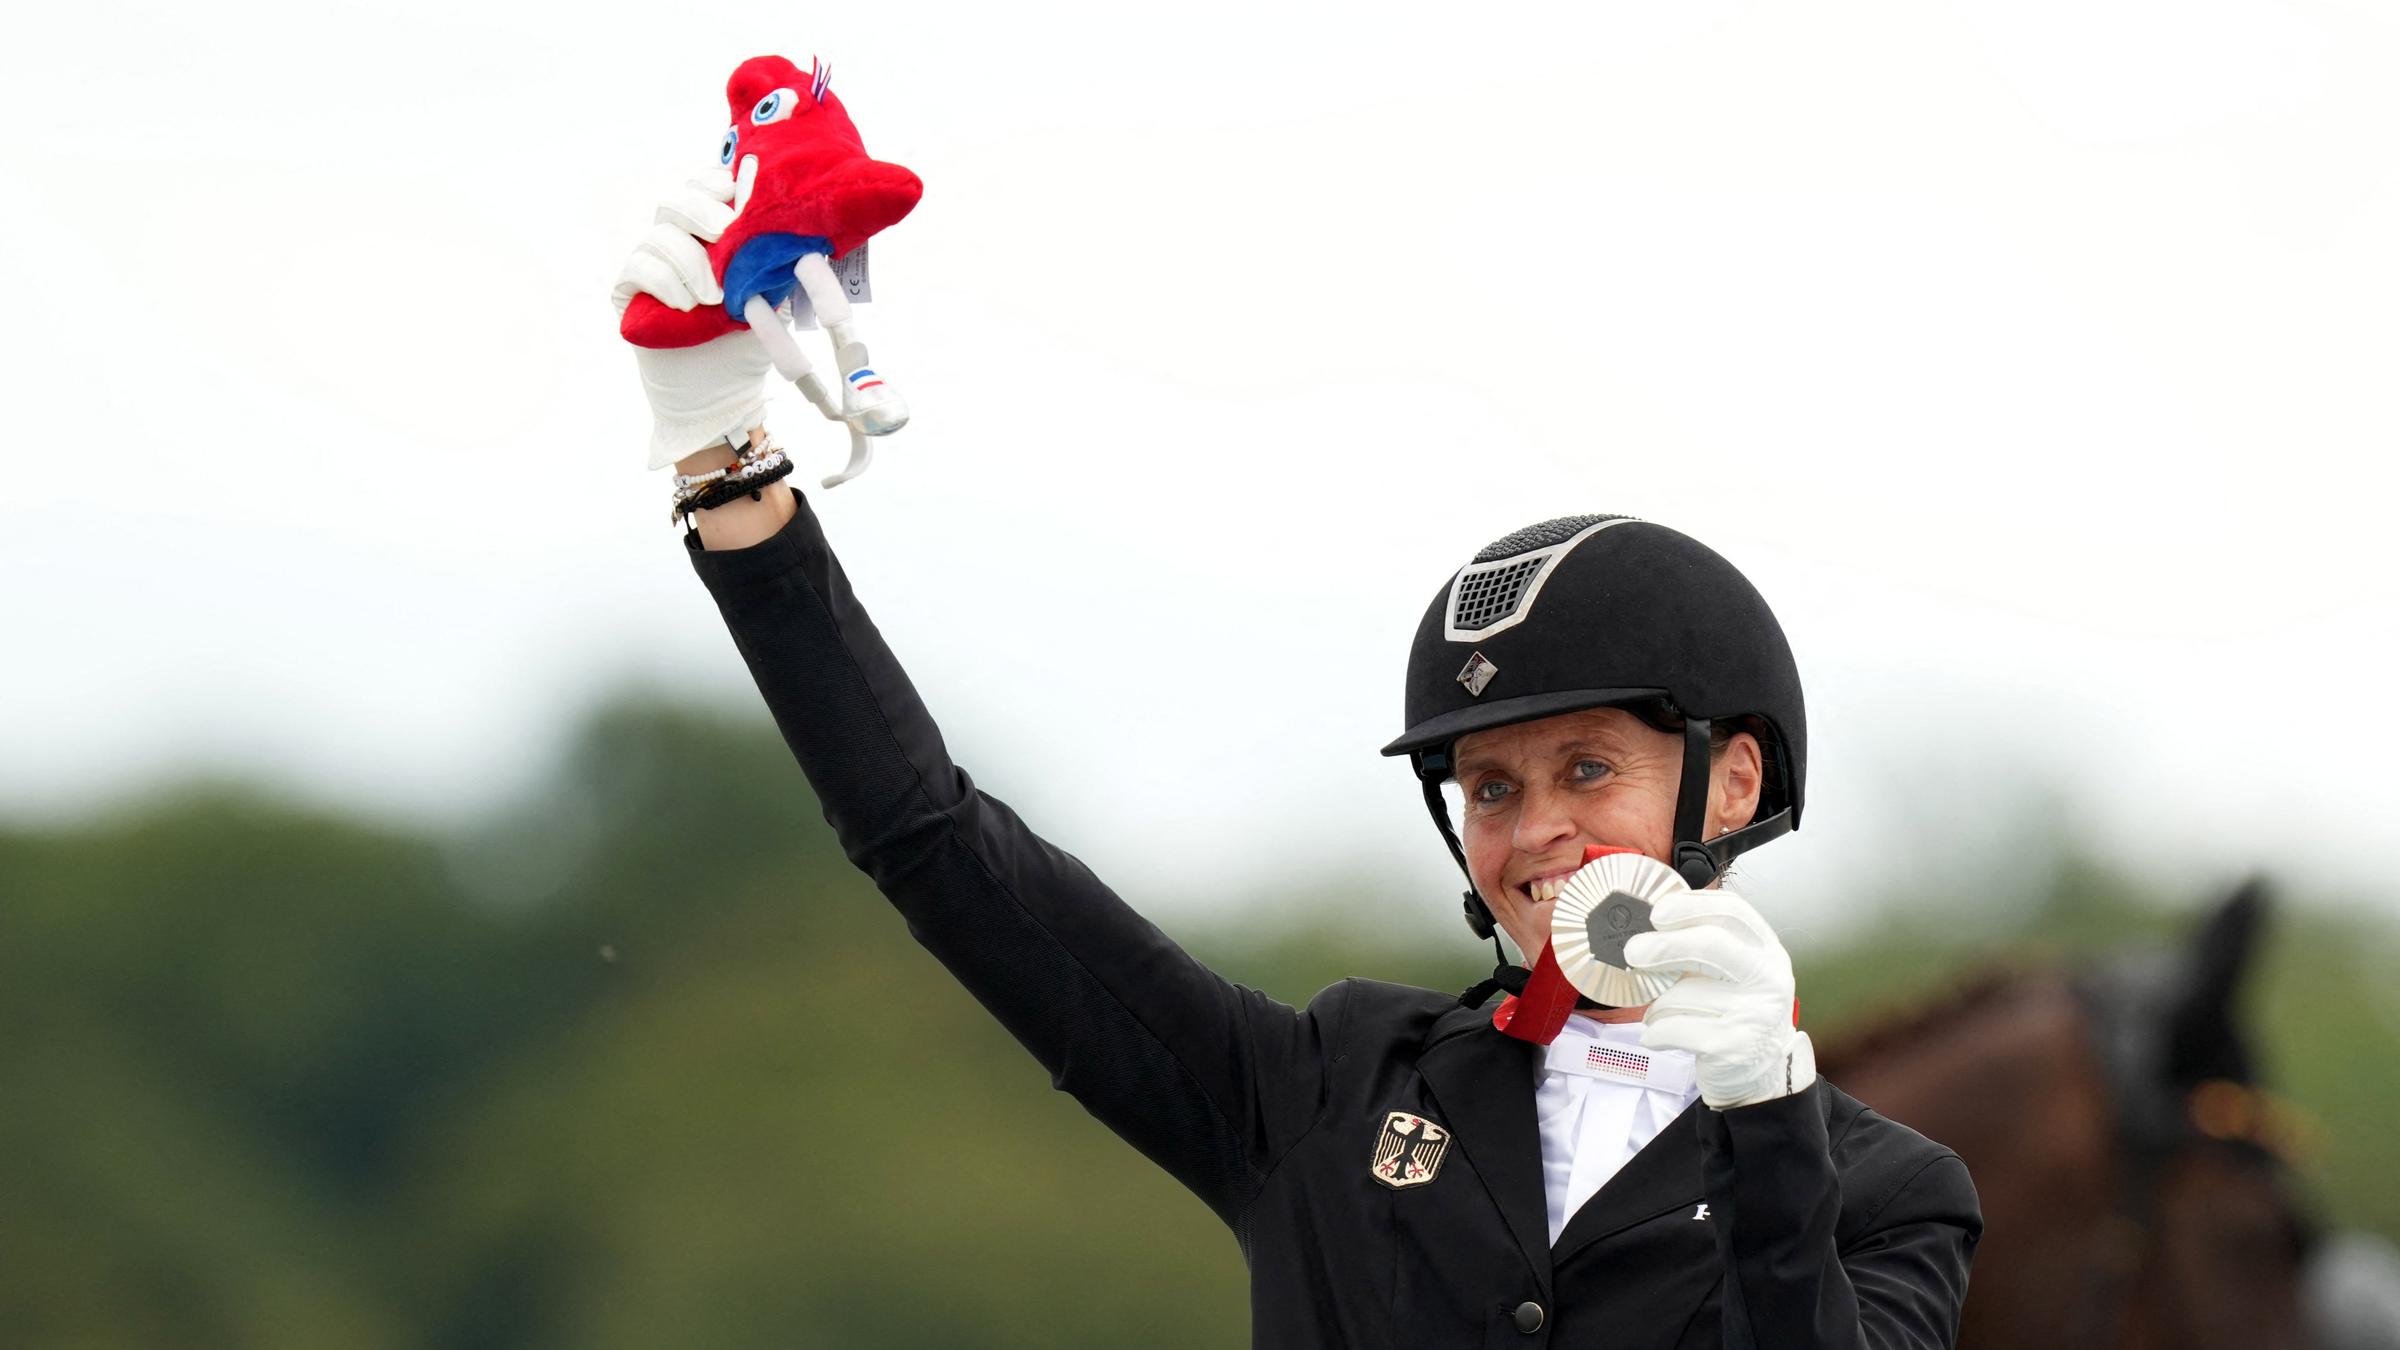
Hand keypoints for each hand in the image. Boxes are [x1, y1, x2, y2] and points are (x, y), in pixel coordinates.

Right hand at [614, 170, 772, 469]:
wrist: (720, 394)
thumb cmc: (748, 342)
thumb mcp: (771, 294)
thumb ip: (773, 257)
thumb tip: (791, 222)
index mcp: (711, 232)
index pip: (705, 185)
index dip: (718, 185)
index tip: (742, 201)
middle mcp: (677, 240)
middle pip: (676, 200)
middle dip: (704, 214)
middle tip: (728, 236)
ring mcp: (649, 263)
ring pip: (659, 235)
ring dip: (691, 262)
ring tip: (715, 297)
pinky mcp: (628, 292)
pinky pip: (637, 268)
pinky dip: (666, 283)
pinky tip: (687, 306)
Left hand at [1623, 887, 1816, 1109]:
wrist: (1758, 1075)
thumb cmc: (1732, 1013)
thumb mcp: (1732, 973)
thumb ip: (1702, 947)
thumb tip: (1647, 928)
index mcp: (1767, 950)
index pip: (1733, 911)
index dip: (1691, 905)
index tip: (1658, 913)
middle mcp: (1769, 978)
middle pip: (1711, 944)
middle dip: (1664, 945)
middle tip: (1633, 952)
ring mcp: (1755, 1013)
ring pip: (1682, 992)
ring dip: (1657, 1005)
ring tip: (1661, 1014)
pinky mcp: (1733, 1046)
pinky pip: (1673, 1028)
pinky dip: (1655, 1032)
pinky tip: (1659, 1036)